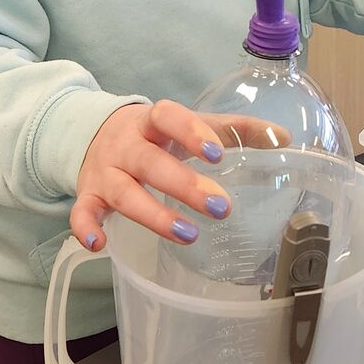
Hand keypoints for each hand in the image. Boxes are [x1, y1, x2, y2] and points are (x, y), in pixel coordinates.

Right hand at [70, 102, 288, 250]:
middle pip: (151, 162)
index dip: (191, 132)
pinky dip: (85, 228)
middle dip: (184, 184)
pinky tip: (99, 246)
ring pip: (125, 192)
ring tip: (187, 235)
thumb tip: (283, 137)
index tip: (217, 153)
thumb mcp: (188, 124)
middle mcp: (125, 144)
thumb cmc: (154, 134)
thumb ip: (233, 130)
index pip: (168, 117)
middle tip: (221, 207)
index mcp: (152, 121)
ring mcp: (105, 171)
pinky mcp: (88, 195)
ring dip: (153, 215)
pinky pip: (80, 212)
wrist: (92, 133)